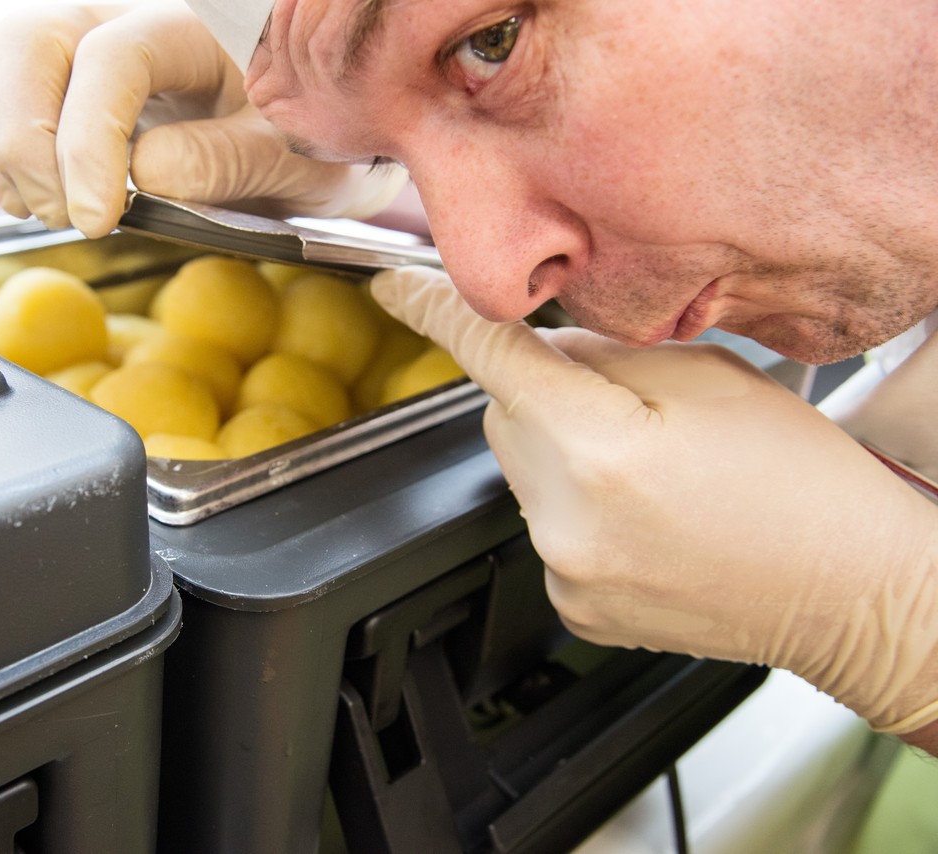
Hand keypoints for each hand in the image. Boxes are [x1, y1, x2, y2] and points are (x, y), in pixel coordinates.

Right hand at [0, 3, 406, 237]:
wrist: (307, 141)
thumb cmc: (304, 141)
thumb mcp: (289, 159)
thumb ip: (224, 162)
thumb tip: (145, 173)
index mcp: (193, 28)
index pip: (115, 58)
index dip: (90, 141)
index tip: (96, 217)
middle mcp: (128, 20)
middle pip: (31, 40)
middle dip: (25, 138)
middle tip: (60, 216)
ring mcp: (87, 48)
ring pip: (3, 66)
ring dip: (3, 150)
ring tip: (49, 213)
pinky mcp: (63, 87)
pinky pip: (0, 98)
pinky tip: (26, 195)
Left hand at [371, 266, 937, 734]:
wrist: (852, 590)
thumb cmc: (801, 482)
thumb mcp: (708, 376)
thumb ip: (603, 351)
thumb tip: (539, 347)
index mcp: (601, 447)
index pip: (490, 355)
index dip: (434, 311)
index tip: (394, 290)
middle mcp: (565, 518)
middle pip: (504, 414)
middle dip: (547, 393)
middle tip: (632, 406)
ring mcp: (565, 571)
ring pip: (523, 469)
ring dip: (564, 451)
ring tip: (654, 469)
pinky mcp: (572, 605)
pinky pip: (544, 524)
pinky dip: (577, 507)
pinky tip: (647, 516)